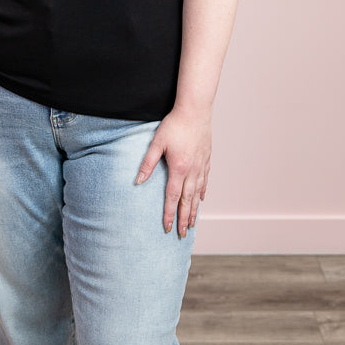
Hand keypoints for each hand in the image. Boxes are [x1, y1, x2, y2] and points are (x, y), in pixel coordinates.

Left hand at [136, 108, 211, 237]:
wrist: (196, 110)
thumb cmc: (174, 124)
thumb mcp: (156, 142)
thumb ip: (147, 163)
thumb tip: (138, 181)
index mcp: (178, 168)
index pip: (172, 196)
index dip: (169, 213)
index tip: (167, 227)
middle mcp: (192, 170)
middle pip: (187, 200)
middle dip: (184, 218)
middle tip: (183, 234)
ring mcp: (201, 165)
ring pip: (197, 193)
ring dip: (194, 210)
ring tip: (192, 223)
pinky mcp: (206, 159)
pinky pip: (205, 180)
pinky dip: (202, 192)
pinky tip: (201, 199)